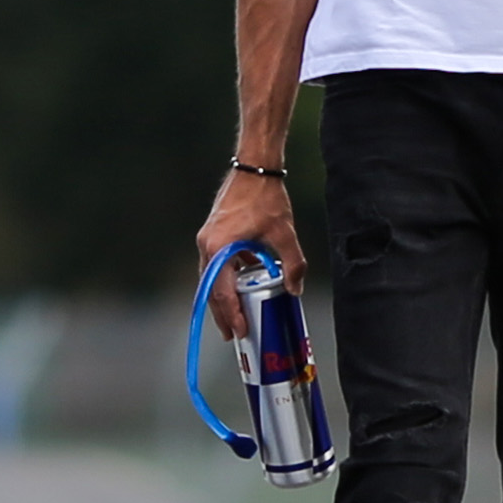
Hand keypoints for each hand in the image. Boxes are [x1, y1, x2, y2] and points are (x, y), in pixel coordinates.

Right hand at [198, 162, 304, 322]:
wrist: (254, 168)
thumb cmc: (266, 198)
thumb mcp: (284, 233)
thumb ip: (292, 263)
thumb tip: (295, 290)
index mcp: (218, 249)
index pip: (222, 292)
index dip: (231, 315)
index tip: (240, 331)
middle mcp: (207, 246)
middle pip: (211, 290)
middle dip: (223, 314)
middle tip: (234, 334)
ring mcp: (207, 240)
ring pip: (212, 278)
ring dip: (224, 298)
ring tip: (237, 316)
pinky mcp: (213, 234)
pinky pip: (217, 264)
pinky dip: (227, 279)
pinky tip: (243, 285)